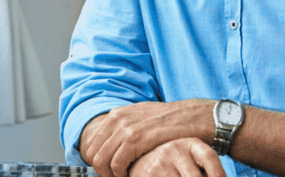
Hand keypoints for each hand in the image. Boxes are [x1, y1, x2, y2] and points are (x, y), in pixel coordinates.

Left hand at [79, 99, 213, 176]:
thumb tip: (111, 145)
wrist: (194, 117)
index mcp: (116, 114)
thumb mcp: (143, 119)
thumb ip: (125, 129)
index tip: (108, 172)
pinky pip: (116, 163)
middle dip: (100, 170)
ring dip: (109, 175)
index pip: (90, 143)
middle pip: (91, 152)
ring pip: (100, 160)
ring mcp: (125, 127)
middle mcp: (117, 118)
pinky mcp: (136, 138)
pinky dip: (120, 175)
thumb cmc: (171, 123)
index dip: (96, 161)